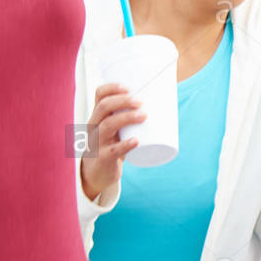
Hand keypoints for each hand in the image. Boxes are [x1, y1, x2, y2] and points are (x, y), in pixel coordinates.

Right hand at [79, 83, 143, 200]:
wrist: (98, 173)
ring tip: (143, 116)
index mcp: (98, 115)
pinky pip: (112, 151)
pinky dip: (125, 145)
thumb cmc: (113, 144)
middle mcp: (94, 126)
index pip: (99, 95)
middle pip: (104, 107)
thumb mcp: (117, 129)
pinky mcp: (103, 158)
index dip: (112, 88)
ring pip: (107, 126)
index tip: (129, 87)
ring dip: (126, 118)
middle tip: (141, 102)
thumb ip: (133, 117)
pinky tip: (136, 141)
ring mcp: (97, 142)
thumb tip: (167, 103)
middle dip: (123, 101)